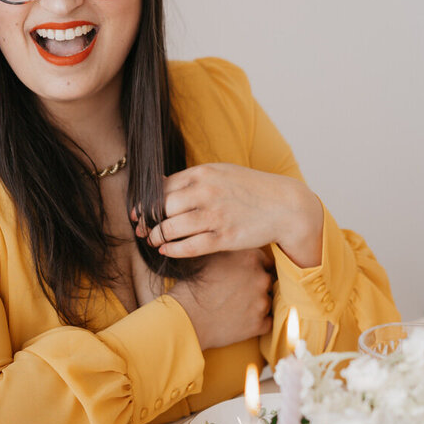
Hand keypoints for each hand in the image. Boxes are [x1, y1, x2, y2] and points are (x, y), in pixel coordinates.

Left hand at [134, 163, 323, 268]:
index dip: (145, 203)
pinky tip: (166, 250)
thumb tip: (158, 184)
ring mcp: (215, 215)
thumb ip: (191, 178)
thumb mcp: (220, 173)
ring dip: (157, 236)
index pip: (161, 188)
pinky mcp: (225, 237)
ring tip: (154, 240)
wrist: (285, 205)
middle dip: (148, 221)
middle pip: (162, 208)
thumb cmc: (249, 188)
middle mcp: (206, 192)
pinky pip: (189, 246)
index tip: (138, 213)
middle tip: (143, 230)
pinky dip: (173, 249)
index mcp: (203, 173)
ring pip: (171, 228)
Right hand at [166, 248, 274, 349]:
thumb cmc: (191, 286)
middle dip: (256, 286)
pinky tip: (239, 321)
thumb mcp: (207, 256)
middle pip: (267, 280)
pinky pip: (266, 322)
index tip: (242, 275)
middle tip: (237, 292)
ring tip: (235, 307)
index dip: (253, 269)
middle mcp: (261, 278)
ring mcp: (262, 302)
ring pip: (267, 302)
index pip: (264, 261)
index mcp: (250, 258)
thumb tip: (231, 242)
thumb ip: (226, 247)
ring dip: (256, 304)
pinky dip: (256, 323)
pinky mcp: (260, 324)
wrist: (185, 317)